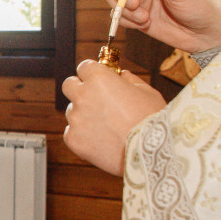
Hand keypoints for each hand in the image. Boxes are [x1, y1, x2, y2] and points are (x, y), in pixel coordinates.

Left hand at [62, 59, 166, 175]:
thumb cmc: (151, 120)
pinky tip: (100, 140)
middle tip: (94, 98)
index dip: (92, 72)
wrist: (149, 152)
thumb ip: (130, 80)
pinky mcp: (73, 139)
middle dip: (79, 88)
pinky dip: (82, 135)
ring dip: (83, 114)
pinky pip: (71, 133)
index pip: (84, 66)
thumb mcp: (146, 92)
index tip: (97, 79)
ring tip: (106, 126)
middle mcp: (83, 95)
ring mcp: (76, 118)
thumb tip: (122, 75)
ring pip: (72, 111)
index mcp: (99, 79)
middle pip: (69, 85)